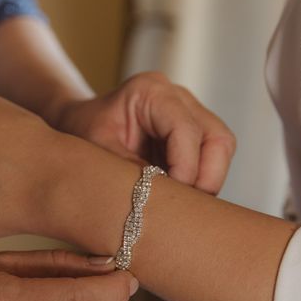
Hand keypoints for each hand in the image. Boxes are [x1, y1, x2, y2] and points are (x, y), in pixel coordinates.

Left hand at [53, 72, 235, 193]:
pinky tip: (178, 197)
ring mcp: (190, 113)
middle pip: (217, 139)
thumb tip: (163, 199)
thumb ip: (130, 171)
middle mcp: (178, 97)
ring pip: (221, 150)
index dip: (185, 168)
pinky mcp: (194, 133)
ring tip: (180, 205)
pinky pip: (212, 159)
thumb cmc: (82, 133)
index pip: (186, 130)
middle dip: (207, 178)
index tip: (171, 198)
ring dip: (206, 182)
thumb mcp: (97, 152)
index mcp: (151, 91)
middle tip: (185, 208)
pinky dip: (200, 181)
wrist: (78, 124)